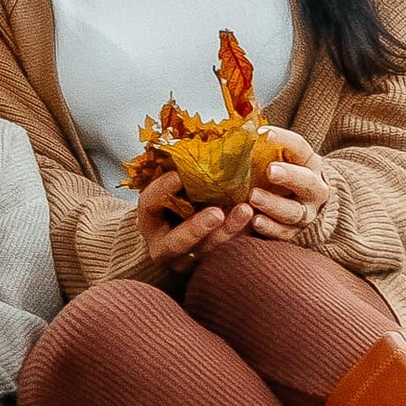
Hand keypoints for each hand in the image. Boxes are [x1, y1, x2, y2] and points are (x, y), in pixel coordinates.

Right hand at [132, 164, 254, 273]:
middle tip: (217, 213)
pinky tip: (255, 219)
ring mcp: (187, 260)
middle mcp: (163, 247)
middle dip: (196, 229)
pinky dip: (241, 237)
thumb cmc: (174, 204)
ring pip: (205, 252)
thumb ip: (177, 174)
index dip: (161, 190)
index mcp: (149, 221)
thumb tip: (195, 141)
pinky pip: (225, 256)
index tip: (178, 175)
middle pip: (176, 242)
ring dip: (227, 233)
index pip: (149, 204)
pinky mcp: (209, 264)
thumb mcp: (168, 190)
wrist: (178, 235)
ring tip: (245, 211)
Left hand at [247, 127, 331, 240]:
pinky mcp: (295, 233)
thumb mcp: (280, 161)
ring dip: (274, 204)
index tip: (264, 133)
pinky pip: (285, 233)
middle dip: (289, 176)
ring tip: (253, 197)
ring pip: (295, 211)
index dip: (284, 139)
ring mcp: (307, 213)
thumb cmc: (284, 176)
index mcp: (309, 164)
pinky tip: (255, 222)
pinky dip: (270, 228)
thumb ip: (262, 150)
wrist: (307, 206)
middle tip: (270, 171)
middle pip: (306, 181)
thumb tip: (234, 128)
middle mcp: (314, 189)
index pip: (300, 148)